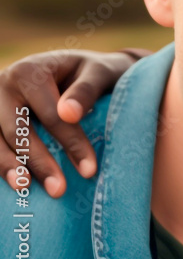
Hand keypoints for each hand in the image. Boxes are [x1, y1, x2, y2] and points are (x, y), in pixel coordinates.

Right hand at [0, 49, 145, 196]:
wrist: (79, 69)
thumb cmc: (92, 72)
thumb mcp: (98, 72)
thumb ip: (86, 90)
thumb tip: (68, 114)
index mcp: (31, 72)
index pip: (51, 114)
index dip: (71, 143)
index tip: (89, 170)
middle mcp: (5, 86)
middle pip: (17, 130)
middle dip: (39, 162)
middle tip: (59, 190)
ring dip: (11, 168)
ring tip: (25, 189)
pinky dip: (2, 164)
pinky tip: (16, 181)